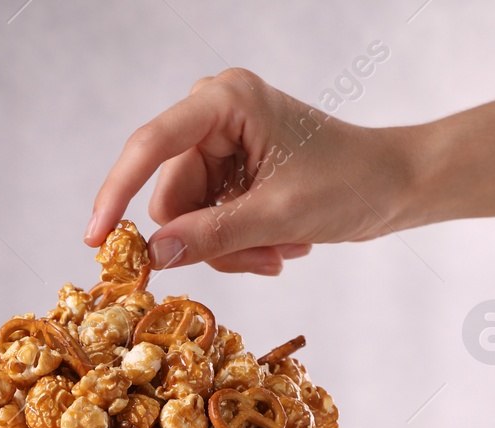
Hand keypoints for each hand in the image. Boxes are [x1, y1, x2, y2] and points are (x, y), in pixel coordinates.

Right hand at [85, 69, 414, 274]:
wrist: (397, 185)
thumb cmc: (352, 183)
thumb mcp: (277, 218)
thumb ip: (210, 236)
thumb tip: (151, 256)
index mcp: (226, 102)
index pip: (150, 146)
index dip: (116, 193)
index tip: (96, 240)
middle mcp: (215, 114)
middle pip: (170, 195)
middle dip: (207, 238)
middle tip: (258, 258)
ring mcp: (220, 143)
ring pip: (186, 217)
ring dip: (228, 247)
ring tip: (276, 251)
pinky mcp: (228, 169)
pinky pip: (204, 221)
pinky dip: (237, 244)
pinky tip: (276, 246)